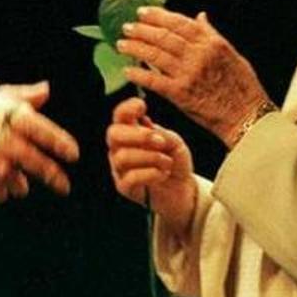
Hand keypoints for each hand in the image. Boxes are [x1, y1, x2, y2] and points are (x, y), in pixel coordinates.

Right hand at [0, 80, 78, 202]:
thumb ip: (19, 96)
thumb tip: (46, 91)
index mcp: (1, 109)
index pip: (38, 126)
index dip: (58, 141)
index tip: (74, 155)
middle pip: (27, 155)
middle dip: (48, 171)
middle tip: (64, 186)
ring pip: (7, 173)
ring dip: (19, 183)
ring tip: (25, 188)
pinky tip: (4, 192)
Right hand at [106, 97, 196, 234]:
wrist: (183, 191)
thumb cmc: (175, 162)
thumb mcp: (174, 142)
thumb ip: (161, 133)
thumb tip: (145, 124)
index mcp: (131, 132)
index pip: (119, 116)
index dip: (126, 108)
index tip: (142, 106)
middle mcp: (120, 148)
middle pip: (113, 134)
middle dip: (137, 135)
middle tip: (160, 142)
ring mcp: (120, 168)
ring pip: (123, 157)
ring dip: (150, 157)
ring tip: (167, 162)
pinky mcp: (124, 187)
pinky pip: (130, 177)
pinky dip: (151, 174)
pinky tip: (162, 174)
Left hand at [117, 7, 270, 146]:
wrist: (246, 116)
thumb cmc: (242, 86)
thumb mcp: (231, 53)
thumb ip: (212, 34)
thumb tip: (199, 16)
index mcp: (212, 43)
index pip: (179, 22)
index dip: (158, 16)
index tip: (143, 13)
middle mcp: (199, 55)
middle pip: (163, 36)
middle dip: (141, 30)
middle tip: (126, 27)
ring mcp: (188, 74)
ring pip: (155, 55)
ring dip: (135, 48)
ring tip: (122, 45)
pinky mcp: (181, 94)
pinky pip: (153, 81)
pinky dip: (138, 74)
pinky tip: (127, 70)